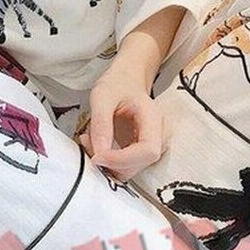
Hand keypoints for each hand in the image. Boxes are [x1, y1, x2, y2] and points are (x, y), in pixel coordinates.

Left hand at [78, 65, 165, 182]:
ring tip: (90, 140)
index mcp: (154, 117)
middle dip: (111, 162)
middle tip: (87, 143)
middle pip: (140, 164)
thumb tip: (99, 155)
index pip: (148, 151)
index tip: (97, 157)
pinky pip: (127, 166)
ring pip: (132, 169)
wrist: (126, 80)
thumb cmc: (117, 84)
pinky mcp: (143, 152)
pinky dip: (109, 162)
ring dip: (108, 163)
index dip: (122, 160)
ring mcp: (154, 145)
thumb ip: (101, 124)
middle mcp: (161, 135)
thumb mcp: (102, 96)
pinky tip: (98, 144)